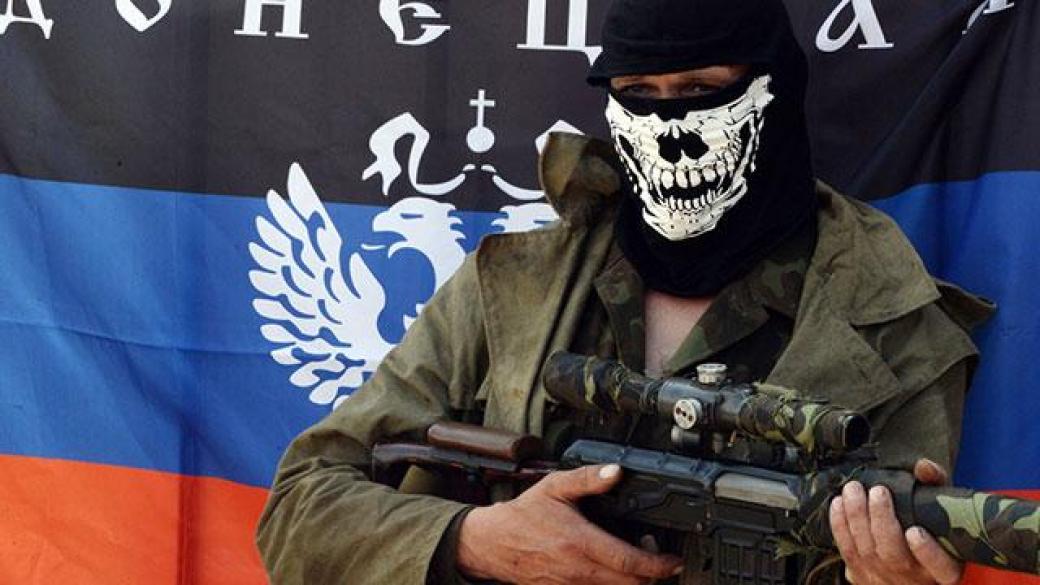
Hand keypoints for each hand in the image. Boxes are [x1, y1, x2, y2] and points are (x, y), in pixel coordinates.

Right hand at [457, 464, 682, 583]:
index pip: (629, 562)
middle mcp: (578, 570)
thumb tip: (616, 472)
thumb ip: (588, 479)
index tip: (673, 561)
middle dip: (652, 575)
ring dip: (634, 581)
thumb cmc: (524, 515)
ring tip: (637, 562)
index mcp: (579, 542)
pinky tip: (614, 570)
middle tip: (658, 557)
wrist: (493, 543)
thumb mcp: (555, 487)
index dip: (658, 565)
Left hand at [830, 459, 963, 584]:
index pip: (940, 566)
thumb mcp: (940, 512)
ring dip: (856, 516)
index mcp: (944, 569)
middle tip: (878, 492)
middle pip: (894, 554)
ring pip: (867, 550)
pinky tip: (839, 504)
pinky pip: (847, 550)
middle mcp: (914, 578)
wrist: (906, 568)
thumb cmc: (928, 532)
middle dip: (882, 520)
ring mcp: (885, 578)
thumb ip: (936, 487)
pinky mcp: (861, 574)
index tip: (915, 531)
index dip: (927, 551)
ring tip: (854, 490)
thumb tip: (924, 467)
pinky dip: (840, 525)